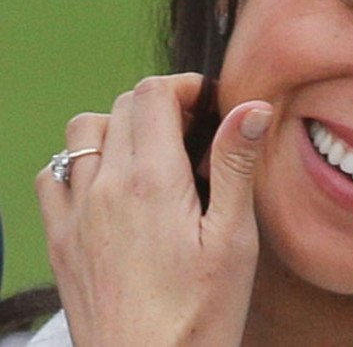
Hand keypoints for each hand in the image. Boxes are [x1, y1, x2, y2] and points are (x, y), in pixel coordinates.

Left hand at [36, 73, 270, 345]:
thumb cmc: (198, 315)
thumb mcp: (233, 239)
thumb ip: (234, 166)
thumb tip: (250, 108)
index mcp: (151, 182)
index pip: (153, 95)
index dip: (185, 86)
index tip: (210, 102)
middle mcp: (104, 189)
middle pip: (120, 107)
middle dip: (159, 105)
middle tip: (195, 132)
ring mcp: (75, 215)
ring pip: (81, 134)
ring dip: (116, 128)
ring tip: (153, 155)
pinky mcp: (60, 242)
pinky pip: (52, 177)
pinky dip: (78, 165)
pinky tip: (110, 187)